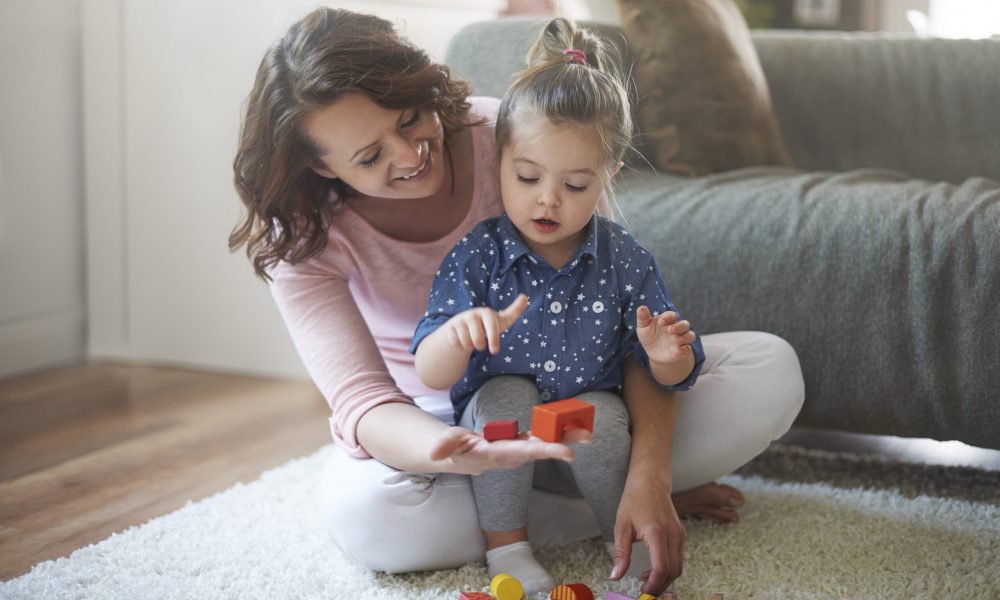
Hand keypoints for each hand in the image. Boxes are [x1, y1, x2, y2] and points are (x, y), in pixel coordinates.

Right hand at [428, 425, 589, 474]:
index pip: (523, 452)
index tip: (567, 453)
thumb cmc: (453, 449)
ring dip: (565, 437)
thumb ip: (444, 445)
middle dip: (563, 443)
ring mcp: (518, 449)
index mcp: (497, 454)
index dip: (545, 450)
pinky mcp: (521, 442)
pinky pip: (541, 436)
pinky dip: (557, 430)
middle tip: (586, 437)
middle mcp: (512, 454)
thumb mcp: (446, 445)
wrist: (459, 457)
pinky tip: (572, 423)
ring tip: (587, 430)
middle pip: (540, 449)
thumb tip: (436, 452)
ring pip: (544, 443)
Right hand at [444, 294, 528, 354]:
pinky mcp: (449, 328)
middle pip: (477, 339)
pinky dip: (459, 345)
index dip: (493, 339)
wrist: (464, 327)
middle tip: (481, 345)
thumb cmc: (487, 325)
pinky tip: (461, 340)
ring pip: (466, 342)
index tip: (495, 352)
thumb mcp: (501, 320)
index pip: (491, 326)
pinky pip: (455, 342)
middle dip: (480, 346)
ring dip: (470, 346)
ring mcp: (459, 321)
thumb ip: (514, 311)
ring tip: (471, 341)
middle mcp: (472, 315)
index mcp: (485, 313)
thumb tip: (525, 297)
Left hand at [610, 476, 685, 594]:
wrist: (650, 481)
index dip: (653, 585)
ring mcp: (680, 535)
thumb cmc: (634, 500)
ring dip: (664, 580)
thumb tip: (616, 576)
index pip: (661, 567)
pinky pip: (678, 559)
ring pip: (678, 567)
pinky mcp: (681, 535)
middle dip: (659, 587)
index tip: (643, 593)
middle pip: (673, 572)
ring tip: (645, 583)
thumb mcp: (622, 526)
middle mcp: (673, 535)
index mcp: (658, 532)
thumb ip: (621, 553)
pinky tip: (652, 570)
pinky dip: (668, 569)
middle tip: (644, 593)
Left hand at [635, 307, 695, 364]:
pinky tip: (678, 350)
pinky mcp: (682, 350)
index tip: (660, 322)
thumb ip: (643, 317)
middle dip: (679, 327)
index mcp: (668, 320)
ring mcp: (680, 340)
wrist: (651, 351)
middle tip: (670, 330)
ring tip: (677, 340)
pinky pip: (688, 349)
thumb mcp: (643, 326)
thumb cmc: (649, 334)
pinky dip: (685, 349)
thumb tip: (641, 308)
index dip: (668, 317)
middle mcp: (676, 328)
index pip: (672, 315)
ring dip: (685, 337)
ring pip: (690, 336)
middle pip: (685, 324)